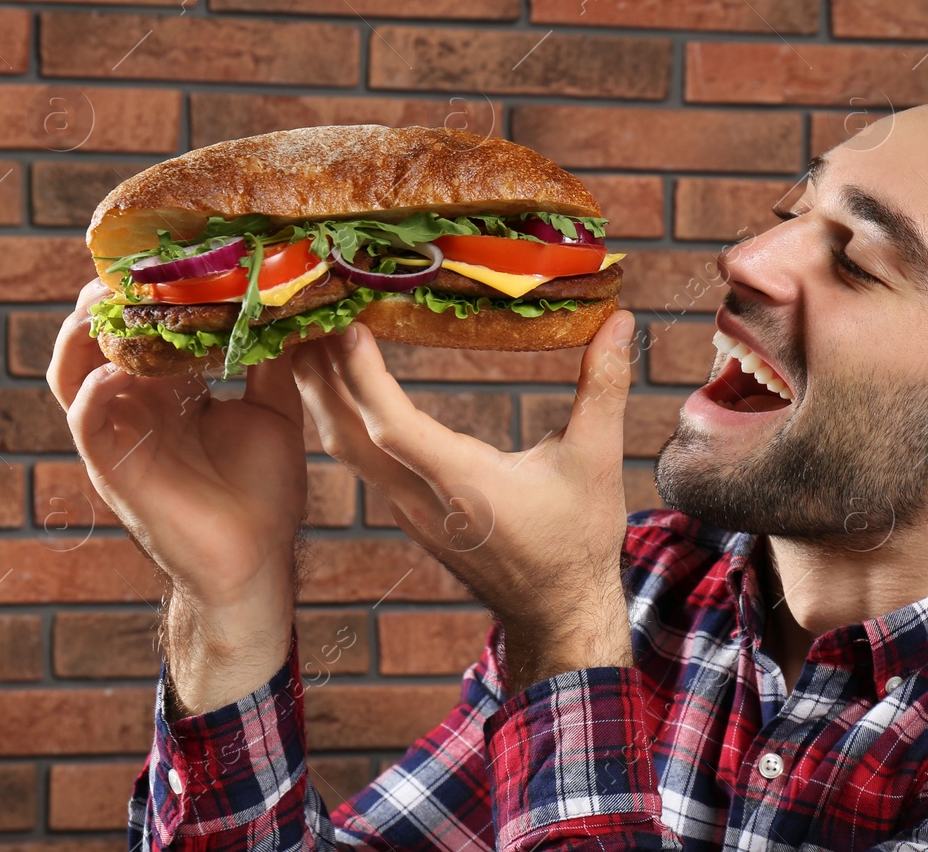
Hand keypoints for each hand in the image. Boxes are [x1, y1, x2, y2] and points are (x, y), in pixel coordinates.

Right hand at [47, 280, 307, 714]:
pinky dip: (92, 393)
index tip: (165, 254)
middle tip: (127, 268)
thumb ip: (272, 361)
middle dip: (106, 301)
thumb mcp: (274, 410)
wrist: (257, 559)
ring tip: (100, 303)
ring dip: (82, 335)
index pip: (144, 329)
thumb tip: (291, 306)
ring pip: (74, 372)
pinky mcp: (114, 469)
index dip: (146, 293)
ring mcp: (120, 436)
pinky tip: (113, 372)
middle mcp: (138, 407)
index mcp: (172, 391)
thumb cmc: (264, 490)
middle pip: (99, 340)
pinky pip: (86, 423)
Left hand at [292, 311, 636, 693]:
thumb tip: (620, 321)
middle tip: (307, 313)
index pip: (393, 426)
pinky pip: (360, 461)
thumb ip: (605, 385)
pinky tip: (343, 386)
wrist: (558, 614)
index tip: (349, 326)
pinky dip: (343, 419)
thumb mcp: (597, 458)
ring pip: (345, 449)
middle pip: (347, 434)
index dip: (364, 376)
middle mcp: (422, 498)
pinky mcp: (410, 513)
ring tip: (309, 338)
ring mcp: (409, 510)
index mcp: (462, 483)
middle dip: (320, 374)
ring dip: (323, 395)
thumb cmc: (578, 540)